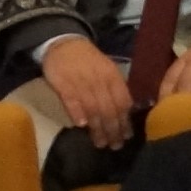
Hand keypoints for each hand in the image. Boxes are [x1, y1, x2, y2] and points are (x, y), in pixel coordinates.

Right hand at [36, 35, 138, 149]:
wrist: (65, 43)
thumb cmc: (89, 61)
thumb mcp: (107, 71)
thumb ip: (115, 90)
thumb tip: (125, 114)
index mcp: (113, 77)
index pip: (123, 101)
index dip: (125, 120)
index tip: (127, 136)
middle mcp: (100, 80)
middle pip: (109, 108)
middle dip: (113, 129)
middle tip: (115, 146)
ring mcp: (81, 81)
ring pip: (93, 107)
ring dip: (97, 127)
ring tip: (100, 143)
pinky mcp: (63, 83)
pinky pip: (71, 99)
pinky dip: (77, 112)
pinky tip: (81, 125)